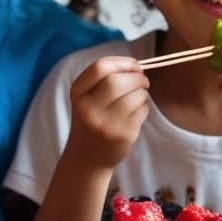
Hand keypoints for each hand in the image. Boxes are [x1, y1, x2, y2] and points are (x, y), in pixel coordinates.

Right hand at [65, 56, 149, 170]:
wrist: (87, 158)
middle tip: (143, 79)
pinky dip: (144, 107)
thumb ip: (105, 79)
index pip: (100, 68)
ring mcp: (105, 124)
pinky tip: (137, 112)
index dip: (122, 62)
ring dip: (142, 92)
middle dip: (137, 76)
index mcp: (78, 94)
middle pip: (117, 81)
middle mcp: (88, 109)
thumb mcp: (87, 98)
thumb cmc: (92, 119)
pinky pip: (141, 111)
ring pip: (134, 96)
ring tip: (139, 96)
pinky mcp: (122, 136)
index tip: (134, 64)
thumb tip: (137, 65)